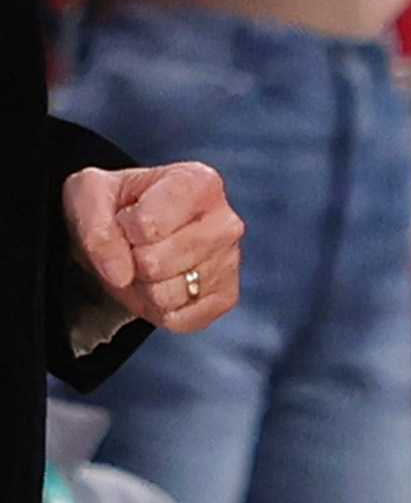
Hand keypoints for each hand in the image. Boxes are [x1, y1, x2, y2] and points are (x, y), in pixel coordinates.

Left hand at [60, 163, 238, 335]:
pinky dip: (159, 311)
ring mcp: (230, 260)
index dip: (121, 230)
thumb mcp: (88, 198)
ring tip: (148, 266)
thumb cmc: (115, 205)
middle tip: (135, 248)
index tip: (126, 220)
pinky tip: (162, 285)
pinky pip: (182, 319)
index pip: (147, 225)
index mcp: (198, 183)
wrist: (129, 231)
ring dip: (144, 288)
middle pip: (156, 263)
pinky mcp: (226, 296)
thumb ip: (96, 228)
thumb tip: (121, 273)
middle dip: (132, 262)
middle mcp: (225, 221)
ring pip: (167, 294)